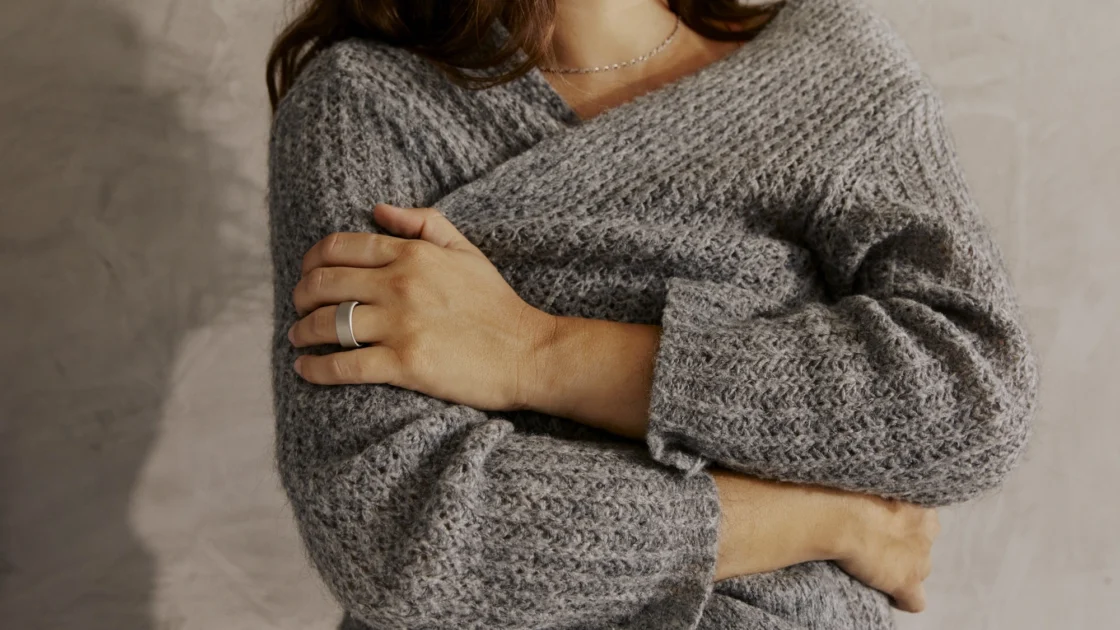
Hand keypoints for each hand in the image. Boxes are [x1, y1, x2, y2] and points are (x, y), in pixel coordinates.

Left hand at [287, 204, 556, 410]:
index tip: (306, 275)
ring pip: (327, 324)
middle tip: (298, 308)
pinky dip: (316, 369)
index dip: (311, 261)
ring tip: (299, 338)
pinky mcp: (404, 364)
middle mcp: (401, 284)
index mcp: (413, 254)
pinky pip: (343, 365)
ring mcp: (401, 325)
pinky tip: (305, 369)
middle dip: (300, 297)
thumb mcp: (467, 252)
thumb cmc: (497, 305)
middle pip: (323, 284)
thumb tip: (378, 209)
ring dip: (302, 332)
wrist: (529, 353)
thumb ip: (424, 223)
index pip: (339, 247)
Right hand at [833, 494, 939, 612]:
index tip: (886, 525)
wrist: (840, 519)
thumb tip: (874, 504)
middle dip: (906, 548)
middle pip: (921, 546)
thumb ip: (884, 499)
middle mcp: (928, 534)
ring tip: (878, 569)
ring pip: (919, 571)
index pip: (922, 521)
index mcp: (923, 508)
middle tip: (880, 545)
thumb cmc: (849, 496)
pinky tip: (890, 596)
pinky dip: (902, 600)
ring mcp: (920, 560)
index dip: (903, 525)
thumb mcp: (873, 488)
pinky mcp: (907, 583)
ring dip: (903, 570)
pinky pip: (915, 601)